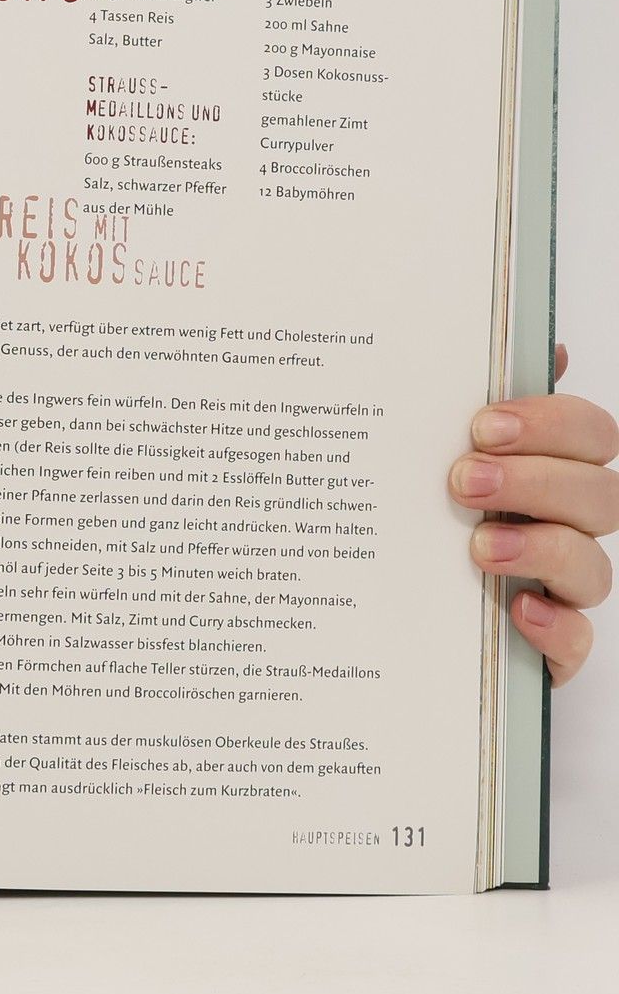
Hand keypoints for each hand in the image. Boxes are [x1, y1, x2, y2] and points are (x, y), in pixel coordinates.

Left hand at [451, 344, 614, 683]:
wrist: (395, 607)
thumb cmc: (426, 514)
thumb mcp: (429, 450)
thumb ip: (476, 402)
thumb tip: (538, 345)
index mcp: (548, 468)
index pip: (591, 433)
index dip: (551, 422)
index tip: (482, 425)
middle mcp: (565, 525)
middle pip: (601, 494)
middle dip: (536, 481)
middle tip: (463, 480)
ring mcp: (561, 587)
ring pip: (593, 567)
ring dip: (542, 549)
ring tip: (477, 547)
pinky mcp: (549, 647)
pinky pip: (579, 643)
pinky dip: (556, 628)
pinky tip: (518, 611)